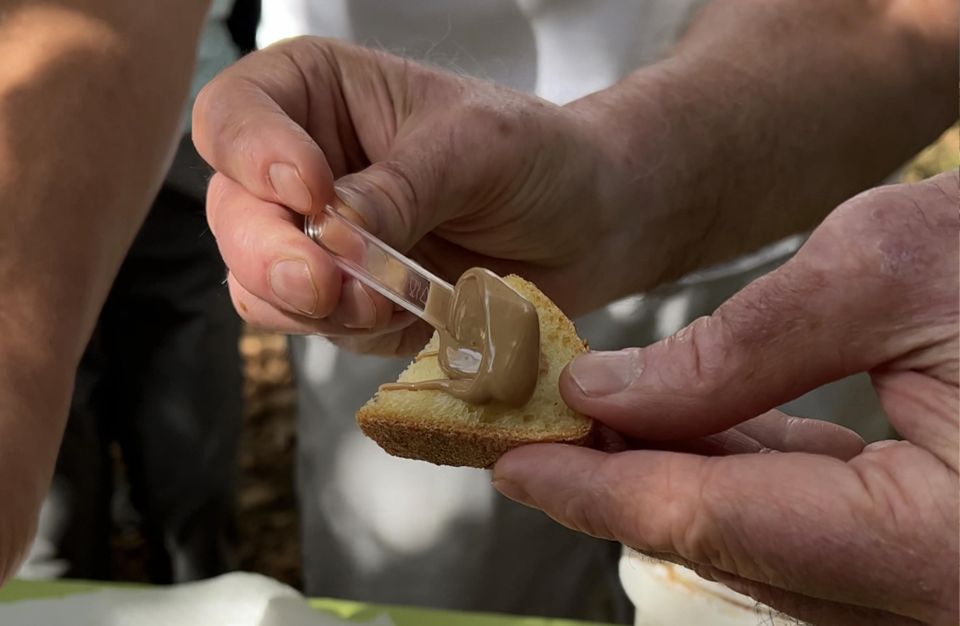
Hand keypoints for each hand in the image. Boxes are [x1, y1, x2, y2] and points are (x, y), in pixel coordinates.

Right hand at [192, 37, 671, 354]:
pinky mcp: (348, 302)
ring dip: (310, 305)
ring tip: (383, 304)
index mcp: (317, 95)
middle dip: (270, 254)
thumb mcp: (474, 147)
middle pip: (232, 213)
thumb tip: (327, 234)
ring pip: (259, 283)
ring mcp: (320, 242)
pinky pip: (314, 328)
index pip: (234, 114)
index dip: (251, 154)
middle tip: (322, 283)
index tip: (309, 189)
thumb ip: (398, 188)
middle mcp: (303, 169)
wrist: (589, 225)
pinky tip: (406, 315)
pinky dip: (350, 331)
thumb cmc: (538, 155)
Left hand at [494, 172, 958, 624]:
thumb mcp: (887, 269)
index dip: (600, 490)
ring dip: (676, 477)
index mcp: (944, 548)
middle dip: (628, 482)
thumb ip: (737, 348)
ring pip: (768, 541)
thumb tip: (607, 391)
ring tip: (597, 420)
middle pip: (736, 543)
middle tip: (540, 430)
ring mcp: (938, 577)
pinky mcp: (936, 543)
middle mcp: (942, 594)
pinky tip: (685, 427)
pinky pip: (814, 520)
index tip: (514, 462)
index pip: (721, 522)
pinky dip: (741, 474)